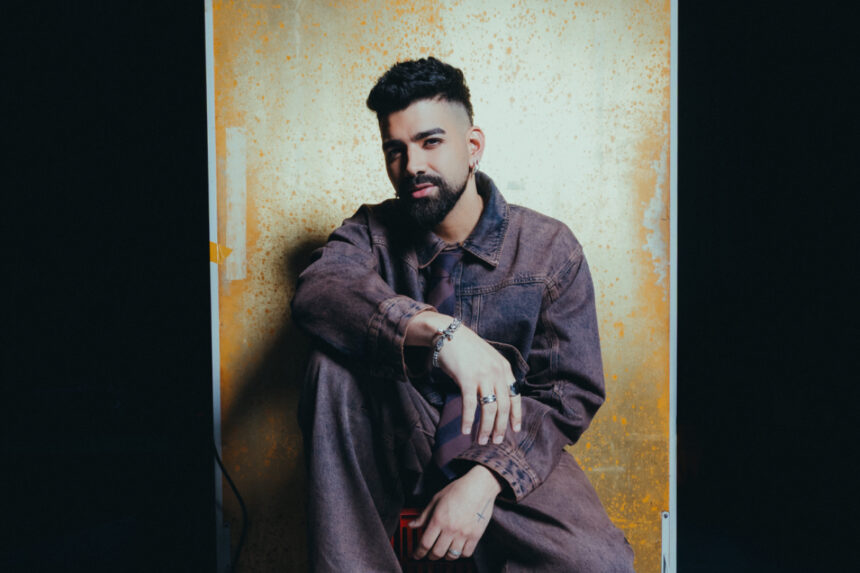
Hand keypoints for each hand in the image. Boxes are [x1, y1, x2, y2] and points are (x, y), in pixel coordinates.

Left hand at [409, 465, 501, 560]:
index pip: (425, 543)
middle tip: (429, 554)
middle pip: (437, 552)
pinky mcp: (476, 535)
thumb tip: (413, 524)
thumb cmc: (459, 489)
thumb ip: (424, 514)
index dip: (418, 553)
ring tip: (444, 551)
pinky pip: (466, 553)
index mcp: (439, 519)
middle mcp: (451, 528)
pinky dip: (460, 554)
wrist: (480, 486)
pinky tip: (457, 548)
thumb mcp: (436, 499)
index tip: (416, 555)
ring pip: (451, 556)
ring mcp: (464, 533)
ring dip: (445, 556)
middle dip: (430, 556)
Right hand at [437, 325, 521, 444]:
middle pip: (504, 406)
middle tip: (496, 442)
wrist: (449, 333)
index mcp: (504, 368)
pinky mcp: (467, 378)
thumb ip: (495, 376)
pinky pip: (470, 404)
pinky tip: (465, 430)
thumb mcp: (488, 359)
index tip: (514, 430)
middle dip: (500, 427)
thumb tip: (496, 399)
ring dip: (486, 428)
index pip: (515, 396)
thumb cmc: (467, 348)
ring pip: (489, 409)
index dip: (516, 415)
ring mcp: (483, 375)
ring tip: (481, 441)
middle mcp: (497, 372)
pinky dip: (468, 420)